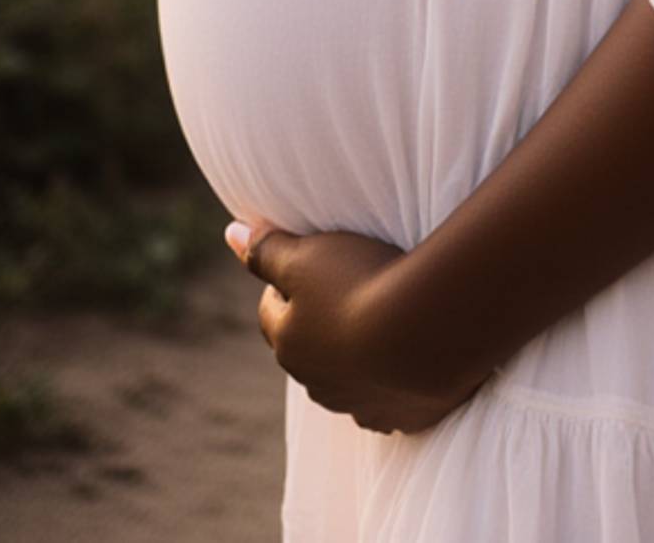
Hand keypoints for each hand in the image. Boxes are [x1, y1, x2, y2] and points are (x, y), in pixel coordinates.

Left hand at [229, 218, 492, 432]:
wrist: (422, 330)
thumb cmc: (359, 284)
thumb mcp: (307, 255)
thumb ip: (267, 249)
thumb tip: (231, 234)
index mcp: (289, 343)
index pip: (272, 312)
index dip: (284, 286)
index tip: (306, 265)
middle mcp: (315, 382)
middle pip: (306, 351)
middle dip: (317, 328)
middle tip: (346, 293)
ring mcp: (356, 405)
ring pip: (343, 381)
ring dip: (352, 359)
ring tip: (381, 325)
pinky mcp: (396, 418)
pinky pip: (384, 404)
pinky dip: (388, 387)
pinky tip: (404, 364)